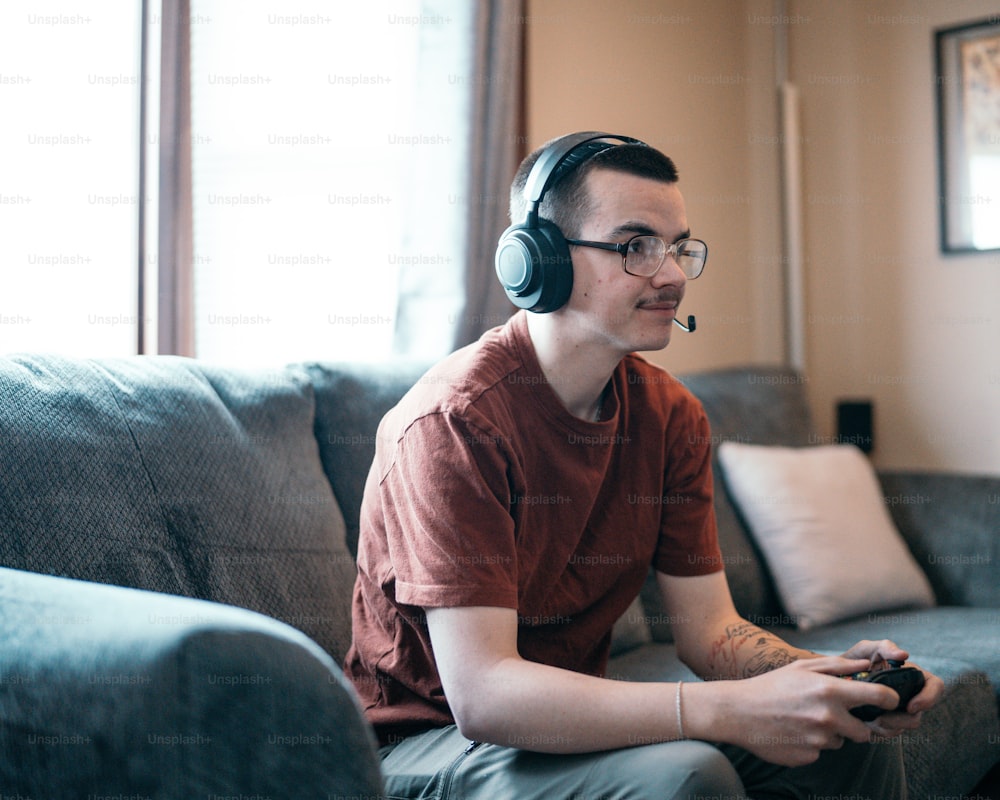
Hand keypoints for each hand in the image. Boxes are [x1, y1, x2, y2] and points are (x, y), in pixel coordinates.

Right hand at [712, 656, 902, 766]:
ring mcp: (819, 740)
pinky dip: (811, 744)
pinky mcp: (809, 757)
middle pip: (864, 732)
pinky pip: (820, 752)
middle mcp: (829, 718)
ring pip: (839, 742)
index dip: (889, 699)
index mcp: (830, 691)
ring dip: (829, 734)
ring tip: (802, 720)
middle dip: (854, 725)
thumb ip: (838, 666)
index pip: (879, 697)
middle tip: (831, 715)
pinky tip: (792, 732)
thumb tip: (866, 665)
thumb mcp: (802, 668)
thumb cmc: (771, 686)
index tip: (889, 701)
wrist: (738, 712)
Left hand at [840, 639, 944, 737]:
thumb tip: (904, 654)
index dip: (929, 699)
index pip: (936, 687)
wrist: (832, 677)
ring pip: (904, 727)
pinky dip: (878, 731)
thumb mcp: (867, 649)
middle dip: (902, 720)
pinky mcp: (885, 722)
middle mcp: (909, 694)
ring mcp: (898, 710)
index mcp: (911, 676)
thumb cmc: (854, 660)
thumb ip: (885, 647)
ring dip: (888, 726)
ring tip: (870, 719)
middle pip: (919, 714)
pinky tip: (865, 723)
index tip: (911, 706)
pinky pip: (889, 733)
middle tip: (881, 718)